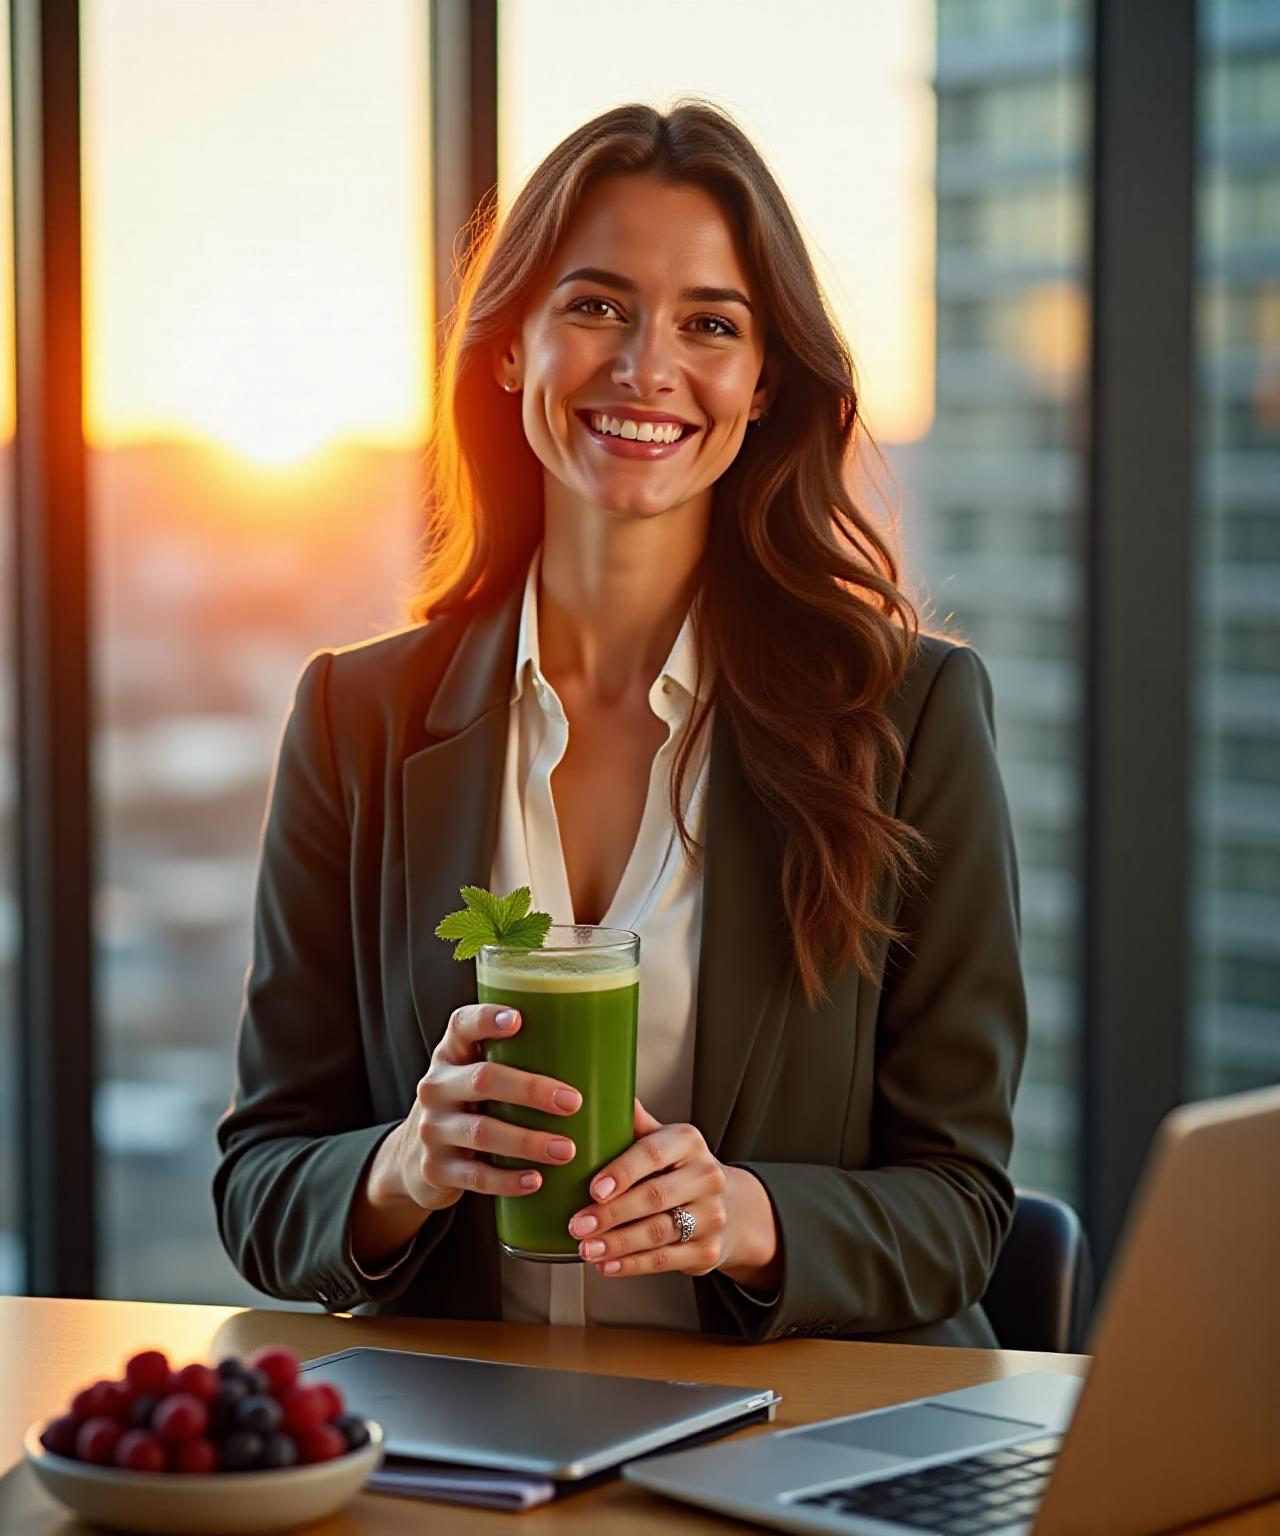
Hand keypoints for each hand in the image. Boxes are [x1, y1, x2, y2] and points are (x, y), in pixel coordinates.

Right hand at [379, 1005, 582, 1212]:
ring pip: (482, 1132)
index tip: (518, 1019)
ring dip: (528, 1142)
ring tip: (567, 1150)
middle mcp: (436, 1087)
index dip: (487, 1019)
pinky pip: (475, 1175)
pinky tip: (536, 1180)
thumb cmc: (468, 1107)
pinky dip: (508, 1179)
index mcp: (450, 1055)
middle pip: (483, 1080)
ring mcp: (432, 1129)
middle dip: (531, 1090)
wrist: (414, 1159)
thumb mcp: (475, 1077)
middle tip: (574, 1102)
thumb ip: (512, 1062)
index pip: (461, 1025)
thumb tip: (594, 1053)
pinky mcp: (435, 1169)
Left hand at [566, 1099, 748, 1278]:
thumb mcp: (664, 1140)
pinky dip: (632, 1265)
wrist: (731, 1207)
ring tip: (586, 1248)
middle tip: (577, 1223)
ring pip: (658, 1233)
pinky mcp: (708, 1250)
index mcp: (689, 1142)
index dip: (622, 1172)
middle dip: (611, 1214)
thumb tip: (598, 1093)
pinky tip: (607, 1265)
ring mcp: (711, 1216)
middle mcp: (706, 1176)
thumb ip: (634, 1123)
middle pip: (654, 1197)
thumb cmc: (681, 1169)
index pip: (653, 1154)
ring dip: (617, 1244)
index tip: (593, 1187)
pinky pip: (665, 1260)